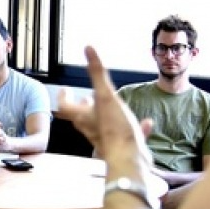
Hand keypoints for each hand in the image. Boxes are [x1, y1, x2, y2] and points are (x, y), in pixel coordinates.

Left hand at [56, 46, 153, 163]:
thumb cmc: (115, 129)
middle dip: (83, 106)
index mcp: (83, 116)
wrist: (131, 160)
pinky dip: (134, 128)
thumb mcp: (106, 96)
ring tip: (111, 107)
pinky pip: (128, 135)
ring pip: (103, 126)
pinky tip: (146, 123)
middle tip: (85, 98)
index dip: (64, 97)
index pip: (65, 106)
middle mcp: (91, 128)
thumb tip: (88, 48)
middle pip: (81, 116)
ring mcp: (107, 139)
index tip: (66, 89)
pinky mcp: (124, 147)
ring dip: (106, 116)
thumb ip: (97, 72)